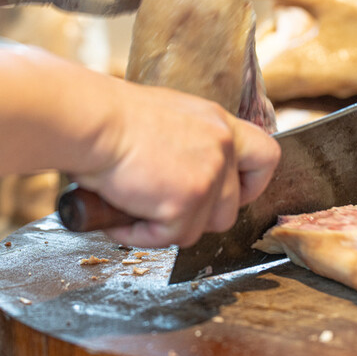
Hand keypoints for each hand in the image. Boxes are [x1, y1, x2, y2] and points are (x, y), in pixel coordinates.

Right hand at [71, 85, 278, 247]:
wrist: (91, 121)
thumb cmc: (109, 118)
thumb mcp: (165, 120)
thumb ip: (188, 145)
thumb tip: (179, 177)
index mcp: (217, 123)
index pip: (265, 156)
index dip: (251, 185)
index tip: (231, 195)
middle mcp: (222, 146)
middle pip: (232, 207)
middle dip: (199, 217)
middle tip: (164, 210)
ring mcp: (209, 175)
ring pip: (200, 228)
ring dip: (166, 226)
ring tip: (131, 207)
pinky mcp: (188, 201)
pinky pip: (170, 237)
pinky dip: (141, 234)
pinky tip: (120, 216)